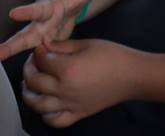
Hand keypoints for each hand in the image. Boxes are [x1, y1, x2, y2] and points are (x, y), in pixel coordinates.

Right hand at [0, 0, 95, 61]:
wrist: (66, 0)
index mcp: (50, 8)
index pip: (39, 9)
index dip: (28, 11)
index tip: (14, 13)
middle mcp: (41, 22)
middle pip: (26, 34)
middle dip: (12, 44)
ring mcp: (41, 33)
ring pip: (25, 46)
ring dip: (13, 54)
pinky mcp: (44, 42)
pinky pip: (36, 55)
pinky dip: (31, 64)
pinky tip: (28, 78)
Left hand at [21, 39, 139, 127]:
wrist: (134, 75)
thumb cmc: (115, 56)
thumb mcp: (90, 44)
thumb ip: (64, 45)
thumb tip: (45, 44)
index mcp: (68, 69)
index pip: (42, 60)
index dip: (39, 51)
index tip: (42, 47)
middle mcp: (65, 89)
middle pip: (34, 81)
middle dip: (30, 69)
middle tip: (35, 62)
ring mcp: (70, 104)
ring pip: (37, 104)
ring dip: (29, 93)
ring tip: (31, 84)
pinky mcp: (77, 114)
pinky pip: (54, 120)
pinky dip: (45, 115)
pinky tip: (47, 105)